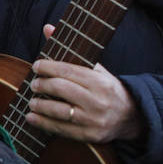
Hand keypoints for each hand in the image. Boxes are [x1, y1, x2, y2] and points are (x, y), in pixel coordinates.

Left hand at [26, 25, 143, 142]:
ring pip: (60, 111)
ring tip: (31, 101)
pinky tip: (32, 118)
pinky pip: (62, 129)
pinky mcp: (89, 136)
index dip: (48, 67)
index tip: (36, 66)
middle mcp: (98, 101)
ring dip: (40, 105)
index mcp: (100, 82)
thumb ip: (71, 50)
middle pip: (62, 89)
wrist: (131, 117)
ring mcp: (94, 120)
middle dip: (42, 85)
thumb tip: (47, 27)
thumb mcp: (96, 69)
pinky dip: (44, 123)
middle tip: (33, 84)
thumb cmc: (107, 89)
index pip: (69, 71)